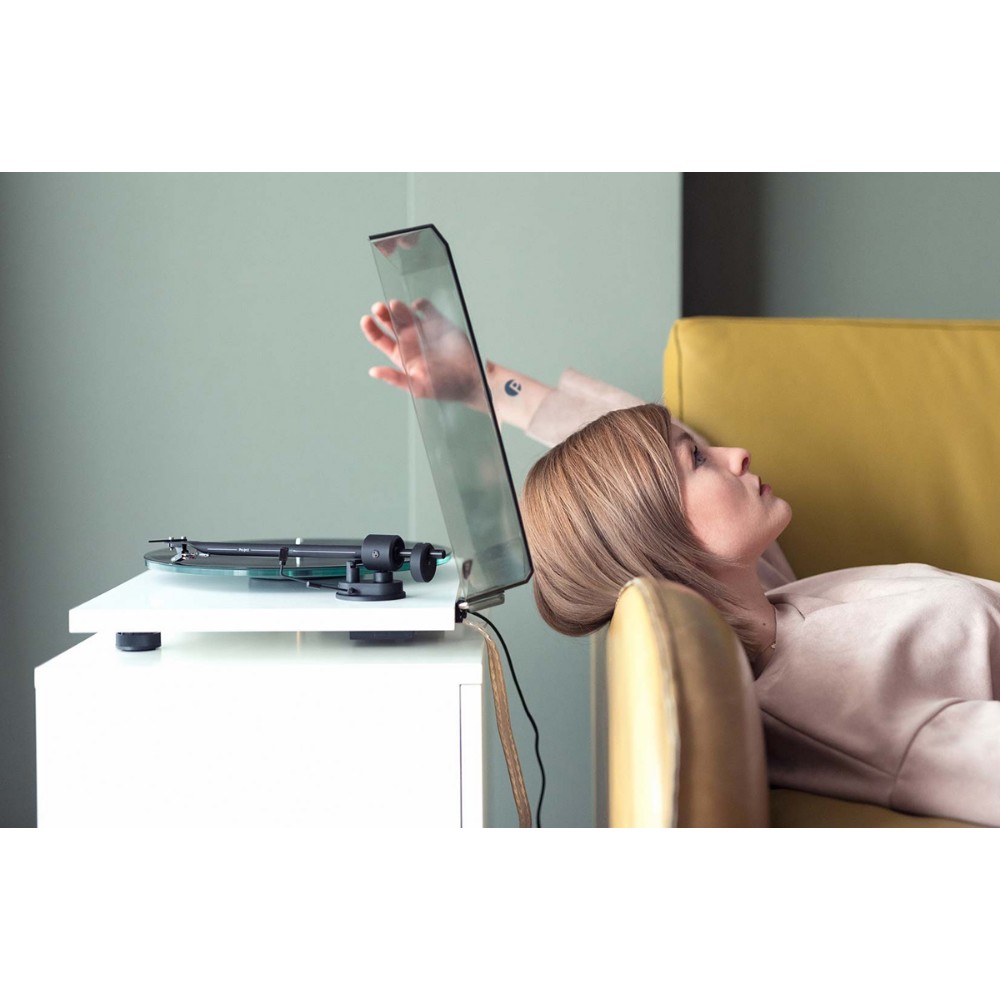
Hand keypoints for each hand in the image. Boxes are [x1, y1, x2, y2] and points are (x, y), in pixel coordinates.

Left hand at [360, 299, 481, 404]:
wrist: (472, 379)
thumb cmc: (445, 387)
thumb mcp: (418, 387)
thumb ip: (396, 378)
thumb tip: (373, 371)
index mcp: (400, 355)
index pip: (380, 339)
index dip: (371, 329)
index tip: (366, 319)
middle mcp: (409, 341)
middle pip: (390, 322)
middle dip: (383, 313)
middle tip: (378, 308)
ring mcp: (423, 330)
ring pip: (405, 313)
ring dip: (398, 308)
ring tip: (395, 305)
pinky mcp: (439, 322)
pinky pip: (427, 308)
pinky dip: (421, 304)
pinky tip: (417, 306)